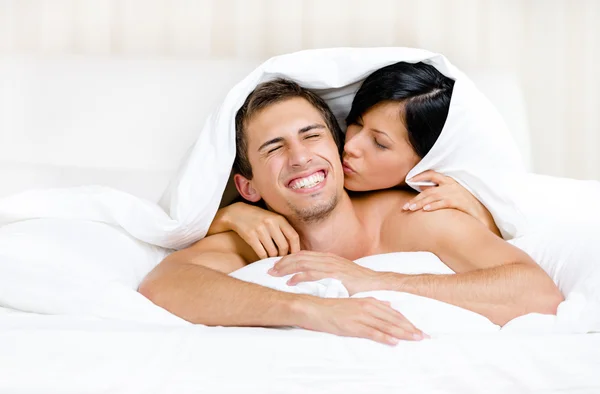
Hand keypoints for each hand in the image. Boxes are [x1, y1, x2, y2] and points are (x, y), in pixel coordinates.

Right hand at [224, 202, 300, 258]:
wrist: (238, 213)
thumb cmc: (259, 218)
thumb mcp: (273, 219)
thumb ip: (283, 230)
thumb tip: (295, 247)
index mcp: (279, 219)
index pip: (293, 236)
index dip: (296, 248)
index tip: (295, 255)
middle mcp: (270, 223)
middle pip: (284, 246)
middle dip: (284, 255)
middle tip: (282, 258)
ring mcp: (260, 230)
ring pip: (272, 252)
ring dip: (273, 257)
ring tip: (272, 257)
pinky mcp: (250, 237)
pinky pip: (261, 253)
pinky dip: (264, 258)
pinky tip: (264, 257)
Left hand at [270, 251, 381, 294]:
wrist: (375, 282)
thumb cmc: (358, 280)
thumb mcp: (339, 273)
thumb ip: (325, 273)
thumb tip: (312, 277)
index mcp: (327, 257)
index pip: (303, 254)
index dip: (288, 258)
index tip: (276, 265)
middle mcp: (327, 258)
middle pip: (299, 257)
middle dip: (283, 262)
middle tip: (270, 270)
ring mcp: (331, 265)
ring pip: (303, 264)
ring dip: (287, 269)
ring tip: (275, 275)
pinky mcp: (334, 275)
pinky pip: (313, 274)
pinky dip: (300, 277)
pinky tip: (290, 281)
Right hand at [299, 296, 426, 344]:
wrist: (314, 308)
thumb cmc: (333, 307)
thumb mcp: (355, 303)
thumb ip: (373, 304)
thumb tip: (389, 305)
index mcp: (369, 302)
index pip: (394, 313)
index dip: (408, 322)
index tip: (420, 330)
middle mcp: (367, 307)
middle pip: (394, 319)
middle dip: (410, 328)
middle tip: (425, 337)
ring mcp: (360, 316)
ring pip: (386, 326)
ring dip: (403, 333)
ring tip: (415, 339)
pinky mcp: (353, 326)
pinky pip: (372, 332)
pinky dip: (384, 337)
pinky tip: (394, 342)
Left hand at [404, 170, 485, 220]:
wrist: (483, 213)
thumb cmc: (465, 203)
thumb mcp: (451, 193)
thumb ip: (437, 189)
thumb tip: (421, 187)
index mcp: (449, 181)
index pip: (432, 174)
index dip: (420, 176)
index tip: (408, 180)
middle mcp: (451, 185)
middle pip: (429, 190)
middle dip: (416, 198)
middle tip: (405, 206)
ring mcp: (455, 193)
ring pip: (433, 197)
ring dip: (420, 203)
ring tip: (411, 208)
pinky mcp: (459, 202)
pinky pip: (443, 203)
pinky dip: (434, 206)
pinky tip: (425, 209)